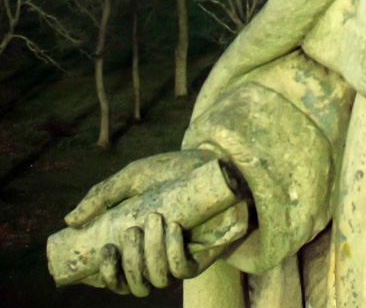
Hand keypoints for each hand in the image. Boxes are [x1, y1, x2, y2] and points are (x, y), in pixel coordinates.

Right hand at [55, 150, 245, 294]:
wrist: (213, 162)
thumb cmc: (172, 171)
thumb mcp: (134, 178)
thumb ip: (102, 195)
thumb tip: (70, 221)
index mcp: (135, 247)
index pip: (114, 279)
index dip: (105, 277)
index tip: (105, 253)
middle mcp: (154, 259)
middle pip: (132, 285)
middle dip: (128, 263)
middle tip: (132, 230)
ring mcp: (177, 260)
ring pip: (155, 280)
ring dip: (150, 255)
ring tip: (155, 219)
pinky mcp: (201, 257)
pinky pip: (182, 271)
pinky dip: (173, 254)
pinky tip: (173, 230)